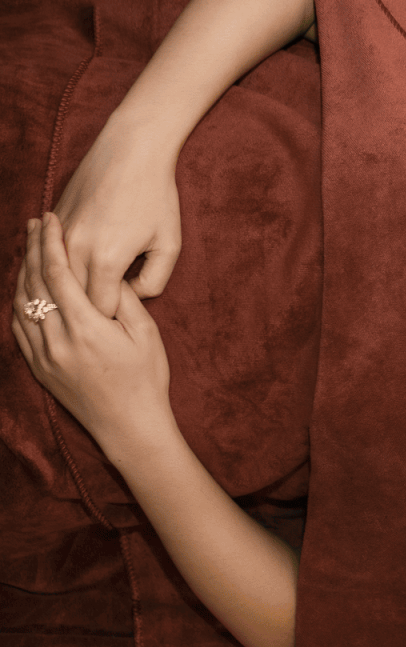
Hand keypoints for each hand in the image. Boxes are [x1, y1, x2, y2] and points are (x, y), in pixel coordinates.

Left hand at [11, 213, 171, 456]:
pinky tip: (25, 287)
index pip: (57, 273)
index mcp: (86, 327)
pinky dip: (19, 301)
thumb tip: (110, 273)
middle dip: (32, 249)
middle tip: (36, 224)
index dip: (50, 243)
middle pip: (33, 283)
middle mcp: (57, 340)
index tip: (51, 221)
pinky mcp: (39, 368)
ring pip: (21, 304)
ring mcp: (43, 356)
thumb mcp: (146, 334)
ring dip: (22, 272)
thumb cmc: (146, 379)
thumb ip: (126, 300)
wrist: (130, 426)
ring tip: (29, 249)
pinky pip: (19, 327)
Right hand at [53, 128, 181, 318]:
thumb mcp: (170, 244)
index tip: (125, 316)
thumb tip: (130, 296)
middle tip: (111, 305)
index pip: (100, 311)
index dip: (114, 318)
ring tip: (94, 288)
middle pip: (73, 299)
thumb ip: (154, 281)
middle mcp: (76, 248)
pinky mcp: (53, 219)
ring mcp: (59, 233)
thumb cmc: (156, 196)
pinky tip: (76, 269)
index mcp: (106, 260)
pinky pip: (48, 255)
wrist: (131, 147)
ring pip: (55, 278)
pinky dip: (60, 267)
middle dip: (91, 308)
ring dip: (72, 287)